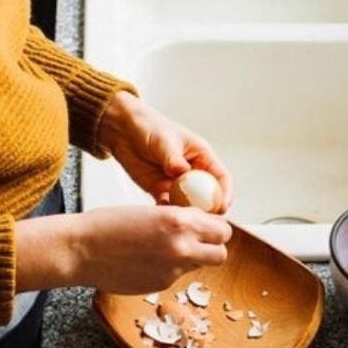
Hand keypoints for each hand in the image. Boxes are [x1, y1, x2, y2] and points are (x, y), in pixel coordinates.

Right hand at [15, 205, 232, 293]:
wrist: (80, 250)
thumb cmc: (109, 225)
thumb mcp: (153, 212)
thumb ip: (181, 220)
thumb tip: (202, 225)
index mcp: (180, 222)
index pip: (222, 230)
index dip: (216, 229)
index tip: (208, 227)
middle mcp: (181, 248)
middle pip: (221, 254)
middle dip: (213, 247)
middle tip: (199, 241)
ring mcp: (172, 270)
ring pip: (200, 266)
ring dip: (192, 259)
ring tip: (168, 249)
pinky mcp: (160, 285)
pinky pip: (177, 276)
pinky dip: (170, 269)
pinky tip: (148, 260)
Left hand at [98, 91, 232, 210]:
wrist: (122, 130)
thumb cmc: (149, 126)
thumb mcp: (164, 141)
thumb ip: (173, 158)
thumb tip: (183, 172)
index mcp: (201, 157)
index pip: (221, 178)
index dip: (225, 193)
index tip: (222, 206)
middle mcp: (192, 172)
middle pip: (208, 197)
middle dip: (208, 210)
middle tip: (203, 220)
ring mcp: (176, 184)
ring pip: (188, 205)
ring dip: (187, 213)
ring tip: (181, 219)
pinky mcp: (159, 191)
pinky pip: (167, 206)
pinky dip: (167, 212)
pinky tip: (162, 214)